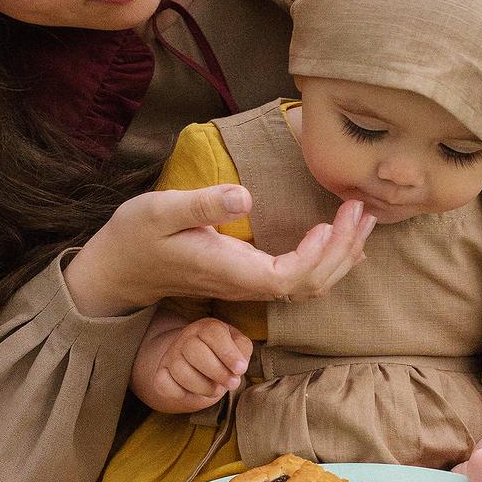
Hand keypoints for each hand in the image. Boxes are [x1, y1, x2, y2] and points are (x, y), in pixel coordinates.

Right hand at [64, 183, 374, 316]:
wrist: (117, 270)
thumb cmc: (135, 237)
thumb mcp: (160, 211)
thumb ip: (203, 204)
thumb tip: (246, 196)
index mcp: (231, 272)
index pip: (289, 276)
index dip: (318, 255)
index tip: (333, 221)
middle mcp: (246, 285)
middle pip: (310, 283)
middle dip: (343, 249)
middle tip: (364, 208)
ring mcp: (250, 284)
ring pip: (309, 284)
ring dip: (342, 253)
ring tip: (364, 217)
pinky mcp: (250, 276)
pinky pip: (299, 277)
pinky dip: (327, 258)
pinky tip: (344, 239)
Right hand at [131, 317, 253, 412]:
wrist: (198, 364)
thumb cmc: (223, 354)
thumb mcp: (238, 346)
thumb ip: (242, 349)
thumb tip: (239, 365)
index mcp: (207, 328)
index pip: (213, 333)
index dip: (228, 352)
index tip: (240, 369)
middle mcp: (186, 338)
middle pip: (195, 351)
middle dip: (217, 372)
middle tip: (232, 383)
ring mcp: (171, 356)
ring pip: (180, 370)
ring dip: (202, 386)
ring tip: (215, 390)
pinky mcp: (161, 374)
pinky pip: (164, 384)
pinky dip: (178, 392)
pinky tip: (191, 393)